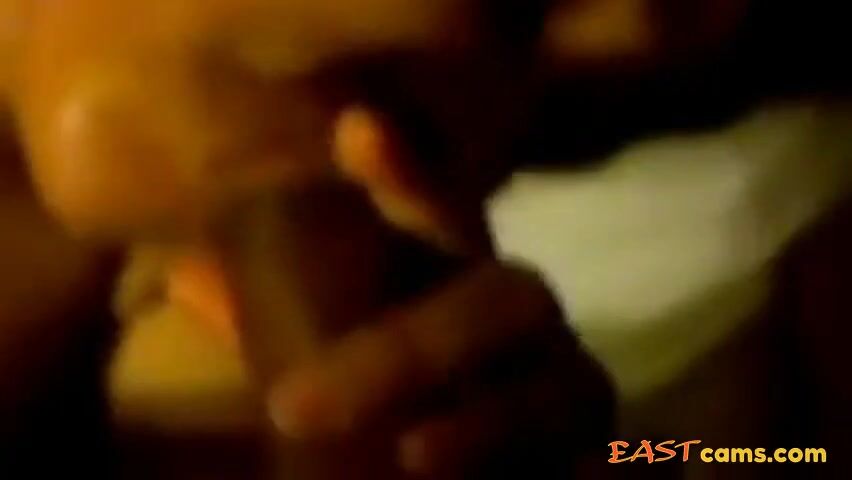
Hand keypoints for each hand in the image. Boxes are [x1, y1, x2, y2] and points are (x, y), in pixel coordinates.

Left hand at [259, 108, 613, 477]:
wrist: (462, 469)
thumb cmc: (390, 403)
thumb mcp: (330, 359)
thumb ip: (271, 320)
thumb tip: (183, 275)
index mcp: (457, 284)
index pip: (445, 216)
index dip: (410, 175)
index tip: (355, 134)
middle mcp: (523, 321)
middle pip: (502, 301)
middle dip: (409, 349)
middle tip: (297, 408)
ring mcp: (572, 385)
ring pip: (566, 385)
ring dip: (490, 421)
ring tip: (414, 455)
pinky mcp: (606, 450)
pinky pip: (608, 456)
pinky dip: (571, 468)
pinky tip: (511, 478)